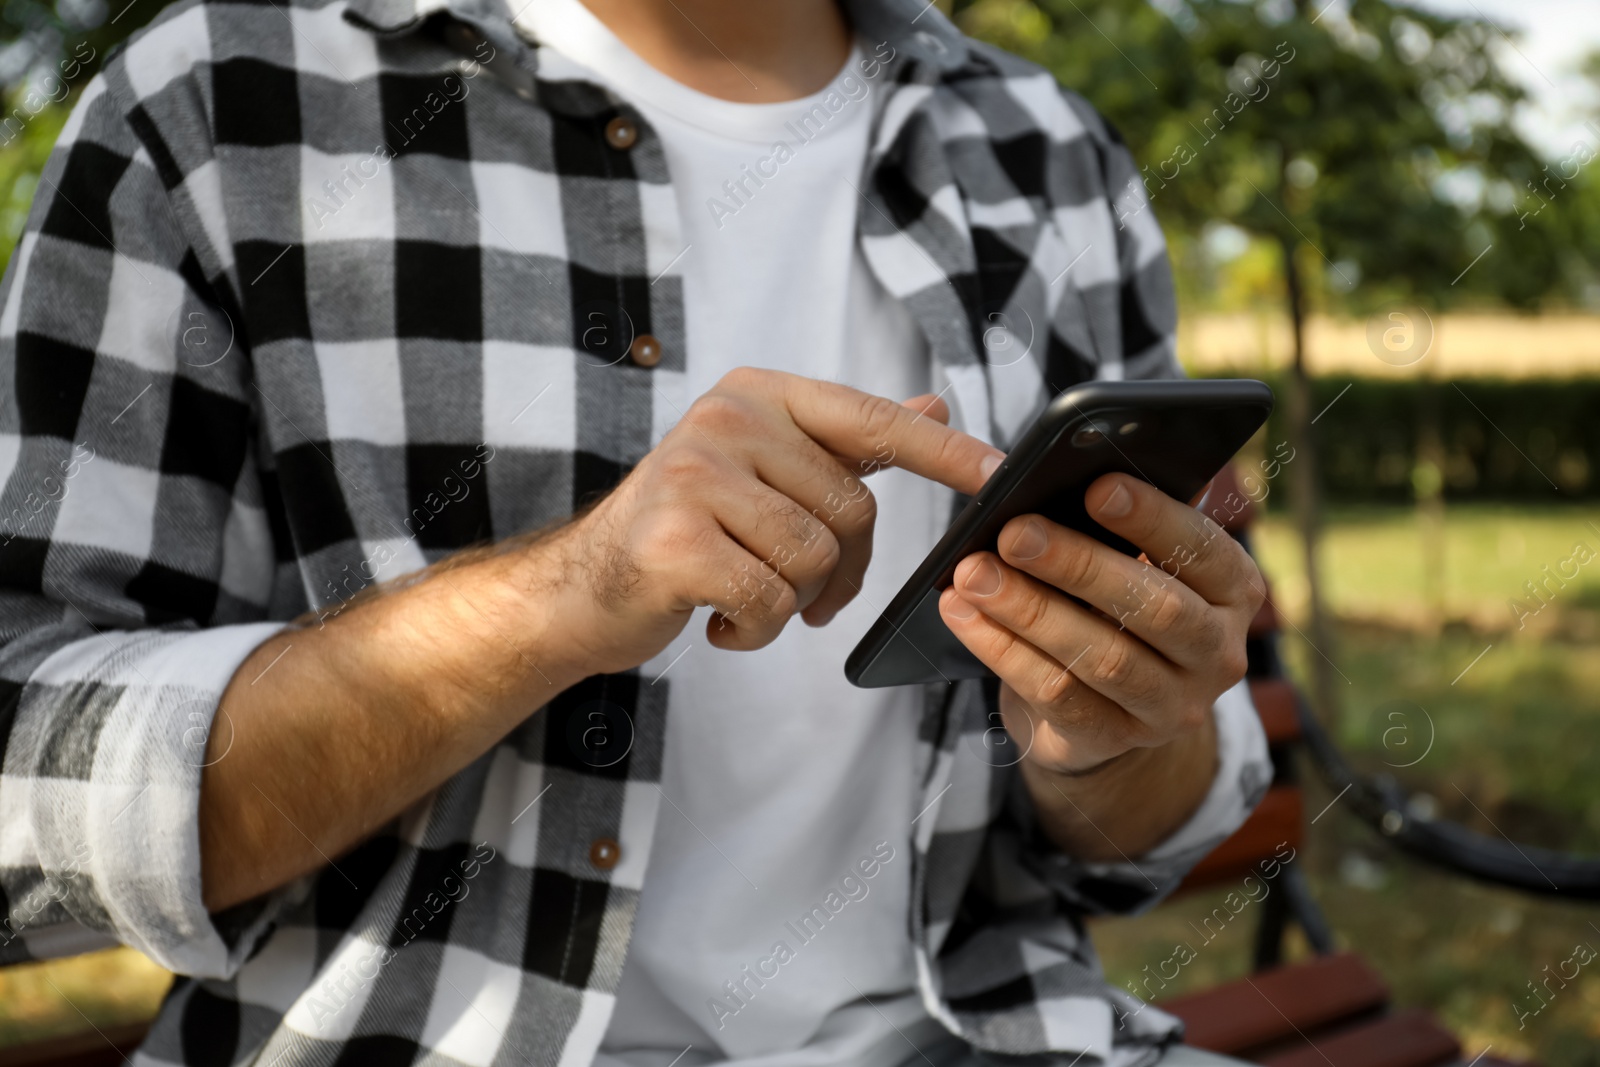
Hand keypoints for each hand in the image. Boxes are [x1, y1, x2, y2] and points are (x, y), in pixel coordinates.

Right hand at [543, 368, 1003, 675]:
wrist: (583, 588)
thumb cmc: (686, 532)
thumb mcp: (764, 473)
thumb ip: (847, 442)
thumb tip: (934, 409)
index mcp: (757, 395)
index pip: (869, 421)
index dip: (942, 454)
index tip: (1001, 475)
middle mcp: (725, 419)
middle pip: (850, 509)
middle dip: (838, 571)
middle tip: (795, 591)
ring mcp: (694, 475)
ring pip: (814, 560)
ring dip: (791, 603)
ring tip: (744, 598)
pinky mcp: (674, 539)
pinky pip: (771, 600)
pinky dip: (756, 631)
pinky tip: (720, 623)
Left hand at [937, 473, 1262, 775]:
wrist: (1108, 707)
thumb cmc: (1116, 605)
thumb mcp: (1134, 565)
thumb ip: (1112, 530)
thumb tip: (1045, 482)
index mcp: (1234, 591)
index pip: (1202, 549)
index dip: (1152, 518)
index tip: (1096, 488)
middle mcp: (1217, 653)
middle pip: (1153, 607)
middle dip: (1077, 565)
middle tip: (1014, 532)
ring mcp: (1172, 706)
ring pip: (1101, 657)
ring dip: (1029, 610)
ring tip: (974, 574)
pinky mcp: (1116, 739)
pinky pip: (1056, 695)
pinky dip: (1002, 650)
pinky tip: (963, 615)